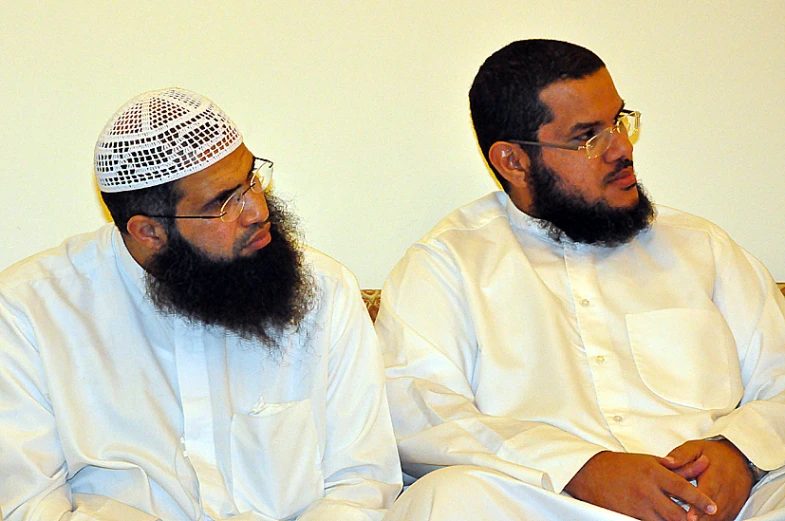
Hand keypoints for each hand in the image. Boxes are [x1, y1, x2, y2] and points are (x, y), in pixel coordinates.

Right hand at [564, 451, 716, 520]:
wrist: (591, 473)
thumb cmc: (622, 465)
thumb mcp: (650, 461)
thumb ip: (677, 466)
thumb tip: (701, 464)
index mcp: (654, 472)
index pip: (682, 487)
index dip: (700, 499)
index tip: (712, 507)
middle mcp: (647, 490)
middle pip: (676, 513)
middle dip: (691, 519)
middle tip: (701, 520)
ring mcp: (637, 505)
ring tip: (684, 520)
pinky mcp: (628, 515)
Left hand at [667, 439, 753, 520]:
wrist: (739, 458)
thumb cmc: (712, 454)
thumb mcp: (694, 447)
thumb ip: (680, 455)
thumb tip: (666, 462)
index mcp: (715, 475)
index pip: (708, 494)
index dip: (699, 508)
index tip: (690, 517)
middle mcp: (727, 491)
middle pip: (714, 512)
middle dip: (700, 519)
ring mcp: (732, 502)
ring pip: (720, 518)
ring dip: (706, 520)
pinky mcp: (734, 509)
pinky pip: (724, 519)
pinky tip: (697, 520)